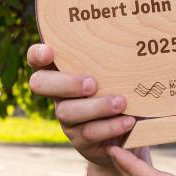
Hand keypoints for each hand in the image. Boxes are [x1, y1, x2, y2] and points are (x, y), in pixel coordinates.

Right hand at [27, 43, 135, 165]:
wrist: (133, 132)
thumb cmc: (126, 91)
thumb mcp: (121, 74)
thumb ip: (117, 59)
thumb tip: (138, 34)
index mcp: (65, 72)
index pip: (38, 59)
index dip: (37, 54)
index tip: (49, 52)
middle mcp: (59, 95)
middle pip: (40, 85)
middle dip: (66, 83)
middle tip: (92, 84)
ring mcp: (67, 119)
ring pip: (66, 112)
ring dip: (96, 106)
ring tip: (121, 103)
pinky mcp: (80, 140)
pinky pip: (89, 133)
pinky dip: (110, 127)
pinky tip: (128, 122)